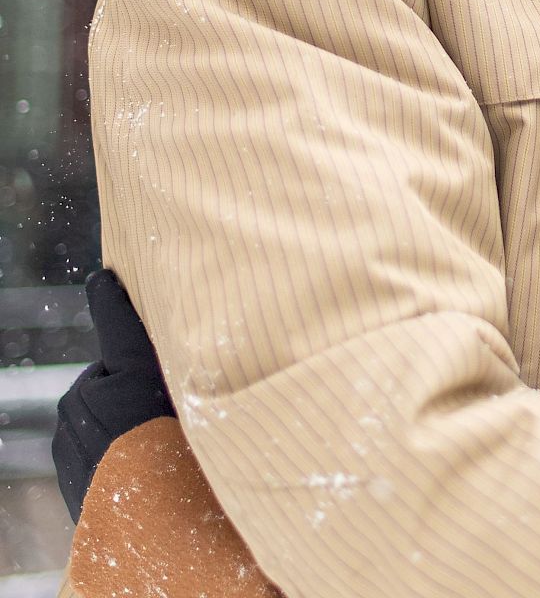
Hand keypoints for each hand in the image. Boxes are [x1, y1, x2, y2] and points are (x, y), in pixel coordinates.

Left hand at [53, 269, 175, 520]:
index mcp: (128, 377)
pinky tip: (130, 460)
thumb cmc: (190, 466)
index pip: (118, 322)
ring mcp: (71, 432)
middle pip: (109, 373)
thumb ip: (186, 375)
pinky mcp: (64, 460)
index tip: (104, 276)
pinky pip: (83, 435)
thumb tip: (173, 348)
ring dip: (114, 414)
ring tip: (149, 442)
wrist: (152, 538)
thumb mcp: (199, 408)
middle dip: (127, 382)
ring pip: (93, 406)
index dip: (112, 295)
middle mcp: (91, 397)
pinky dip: (102, 440)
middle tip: (162, 409)